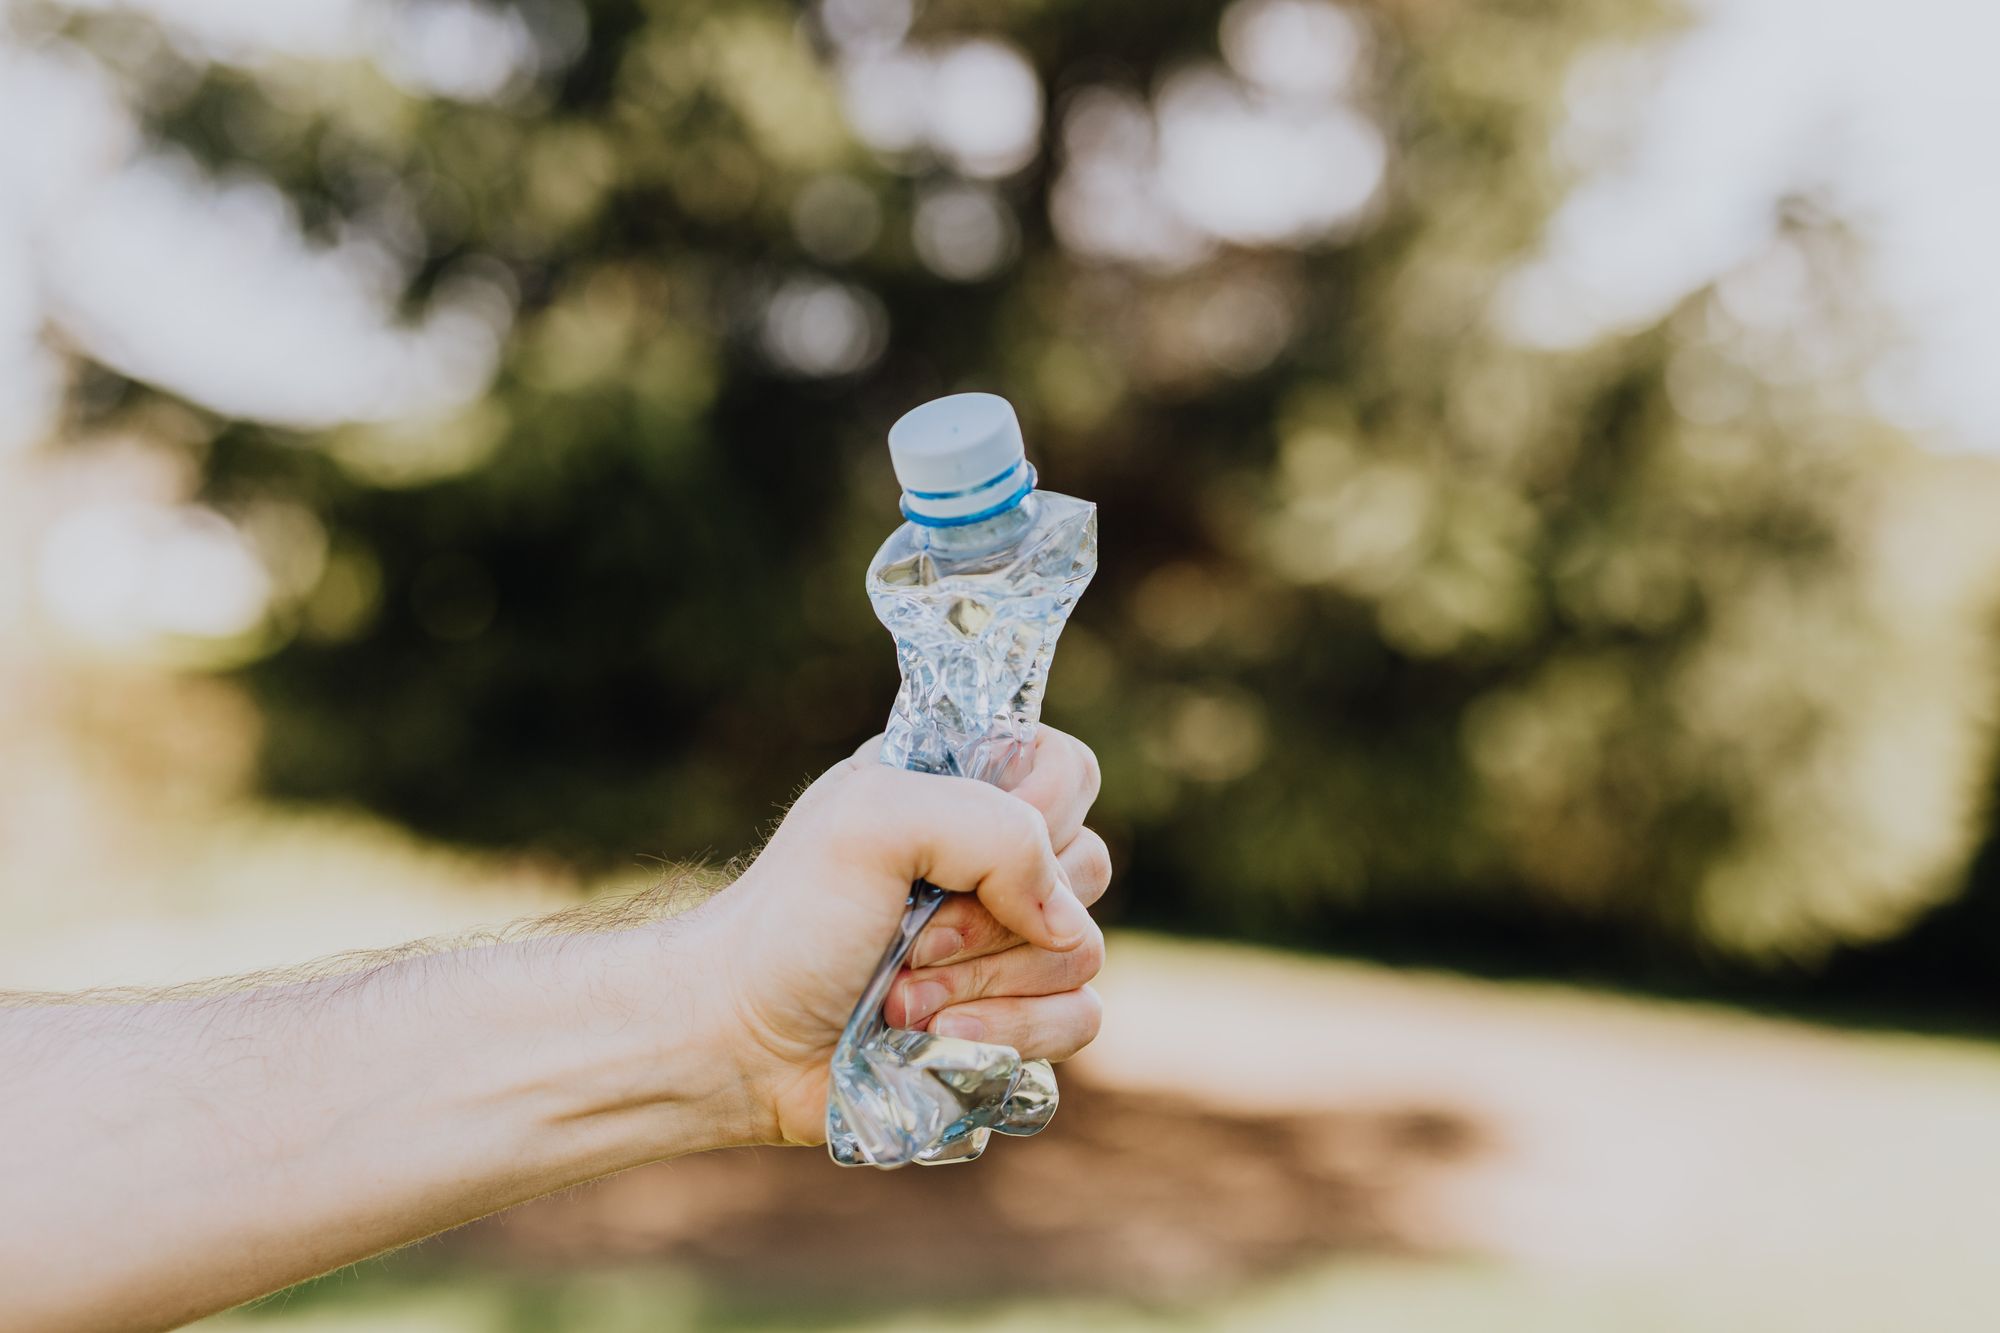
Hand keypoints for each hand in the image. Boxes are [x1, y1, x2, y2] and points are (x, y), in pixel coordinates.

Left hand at [688, 727, 1112, 1147]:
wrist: (740, 1040)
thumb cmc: (790, 922)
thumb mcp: (871, 822)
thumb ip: (991, 829)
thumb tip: (1065, 921)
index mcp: (959, 792)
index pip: (1067, 769)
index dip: (1040, 811)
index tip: (960, 849)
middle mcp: (993, 864)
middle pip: (1087, 868)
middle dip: (993, 916)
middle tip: (912, 936)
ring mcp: (1009, 948)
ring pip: (1082, 954)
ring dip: (984, 986)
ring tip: (899, 997)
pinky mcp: (1014, 1023)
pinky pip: (1077, 1021)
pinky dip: (1008, 1034)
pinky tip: (935, 1041)